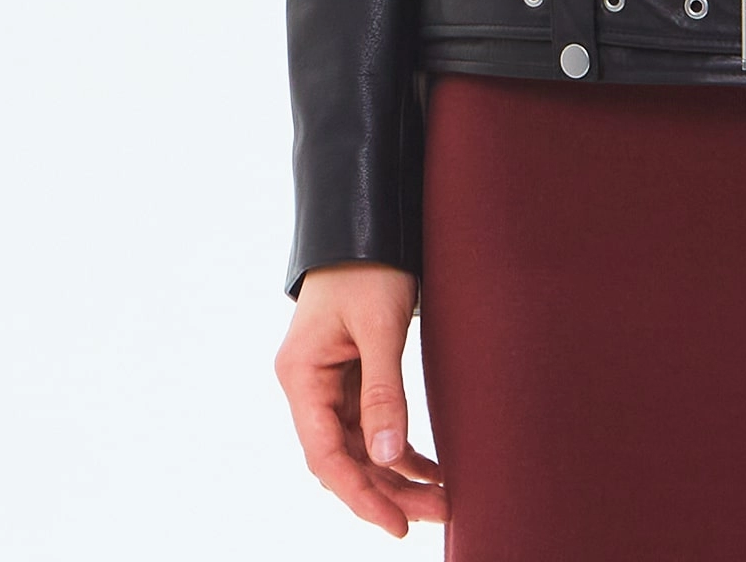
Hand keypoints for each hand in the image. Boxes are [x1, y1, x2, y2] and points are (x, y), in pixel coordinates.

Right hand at [275, 262, 448, 536]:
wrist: (369, 221)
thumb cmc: (369, 265)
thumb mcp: (380, 326)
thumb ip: (383, 391)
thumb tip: (388, 459)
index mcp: (301, 377)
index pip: (326, 456)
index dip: (361, 495)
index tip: (397, 524)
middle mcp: (309, 386)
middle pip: (345, 459)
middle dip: (388, 491)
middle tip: (439, 512)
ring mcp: (329, 382)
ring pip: (361, 447)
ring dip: (397, 475)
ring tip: (443, 499)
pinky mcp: (351, 375)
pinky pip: (372, 425)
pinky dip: (398, 448)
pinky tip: (429, 469)